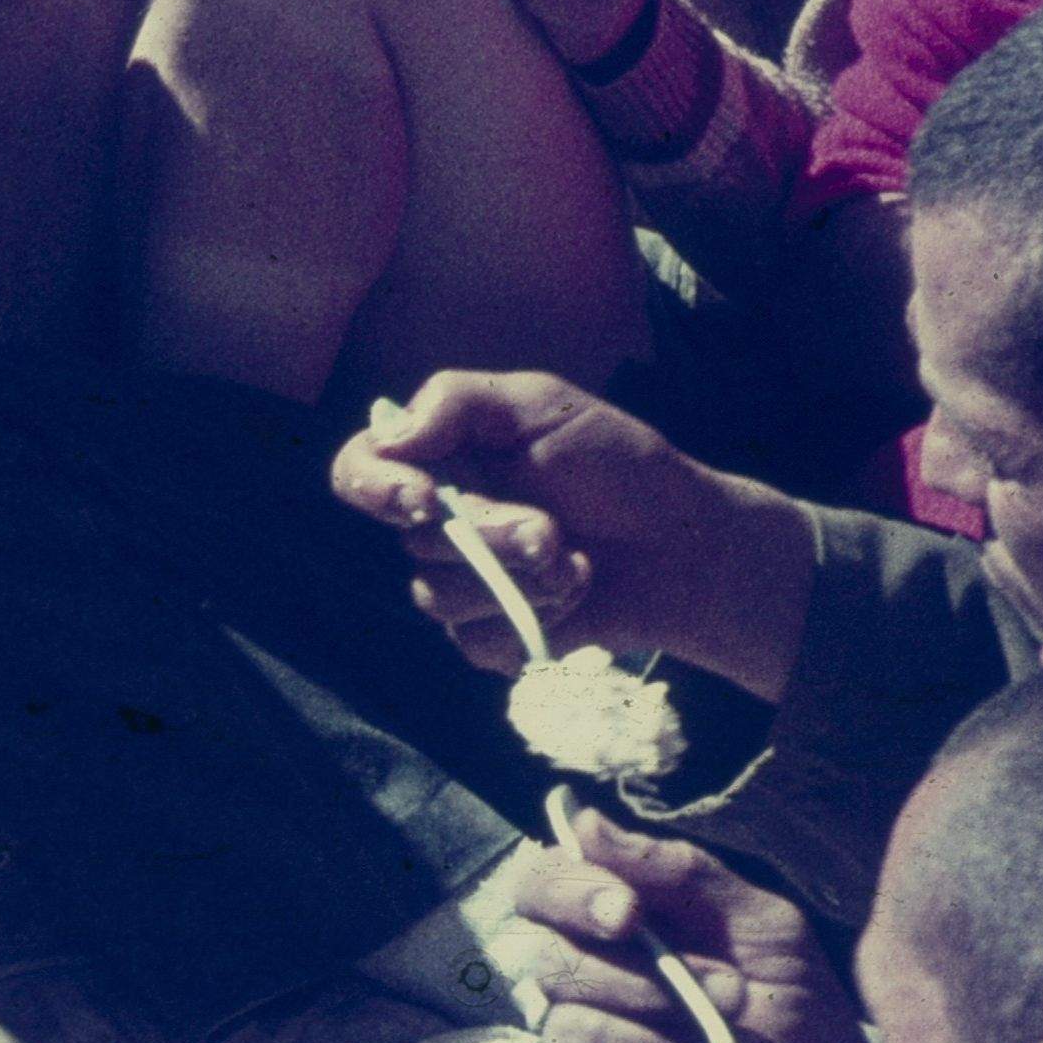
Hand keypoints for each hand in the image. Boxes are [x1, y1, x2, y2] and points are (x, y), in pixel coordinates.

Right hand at [331, 369, 812, 703]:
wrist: (682, 544)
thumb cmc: (617, 464)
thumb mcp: (542, 405)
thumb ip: (458, 402)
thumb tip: (389, 434)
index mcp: (440, 460)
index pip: (359, 471)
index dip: (374, 488)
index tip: (425, 499)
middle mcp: (437, 523)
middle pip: (411, 541)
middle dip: (488, 536)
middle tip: (551, 530)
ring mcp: (459, 583)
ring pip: (437, 598)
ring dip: (517, 579)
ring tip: (573, 560)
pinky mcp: (488, 635)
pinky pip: (475, 641)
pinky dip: (534, 617)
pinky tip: (576, 591)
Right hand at [490, 808, 869, 1042]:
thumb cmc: (788, 987)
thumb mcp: (756, 917)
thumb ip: (677, 870)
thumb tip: (585, 823)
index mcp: (616, 905)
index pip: (542, 880)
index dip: (568, 888)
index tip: (626, 909)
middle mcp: (584, 957)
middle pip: (543, 941)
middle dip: (634, 960)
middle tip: (724, 978)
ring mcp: (581, 1017)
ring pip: (559, 994)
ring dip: (649, 997)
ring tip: (730, 1007)